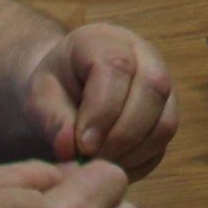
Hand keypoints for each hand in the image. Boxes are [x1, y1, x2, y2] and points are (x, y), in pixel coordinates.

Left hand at [21, 23, 177, 174]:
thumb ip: (53, 119)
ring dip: (132, 152)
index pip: (117, 67)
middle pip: (153, 90)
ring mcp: (162, 86)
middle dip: (122, 134)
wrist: (68, 92)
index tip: (82, 146)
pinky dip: (138, 162)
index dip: (103, 110)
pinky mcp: (166, 115)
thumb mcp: (40, 97)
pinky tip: (110, 167)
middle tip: (93, 161)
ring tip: (99, 166)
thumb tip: (70, 149)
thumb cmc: (54, 89)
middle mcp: (144, 56)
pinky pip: (162, 144)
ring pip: (164, 121)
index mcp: (107, 40)